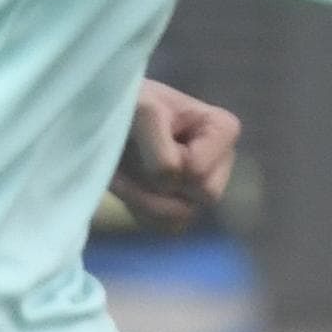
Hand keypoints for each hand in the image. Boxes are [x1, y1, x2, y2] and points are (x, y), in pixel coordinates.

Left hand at [111, 78, 241, 230]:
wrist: (108, 118)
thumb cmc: (130, 104)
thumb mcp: (142, 111)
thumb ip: (159, 144)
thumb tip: (169, 183)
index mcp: (224, 130)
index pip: (198, 169)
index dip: (166, 159)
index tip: (149, 135)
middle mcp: (221, 161)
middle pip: (203, 196)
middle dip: (160, 183)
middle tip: (132, 157)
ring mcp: (203, 188)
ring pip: (182, 217)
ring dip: (144, 199)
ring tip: (124, 173)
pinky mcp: (182, 207)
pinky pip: (165, 227)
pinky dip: (139, 210)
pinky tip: (129, 186)